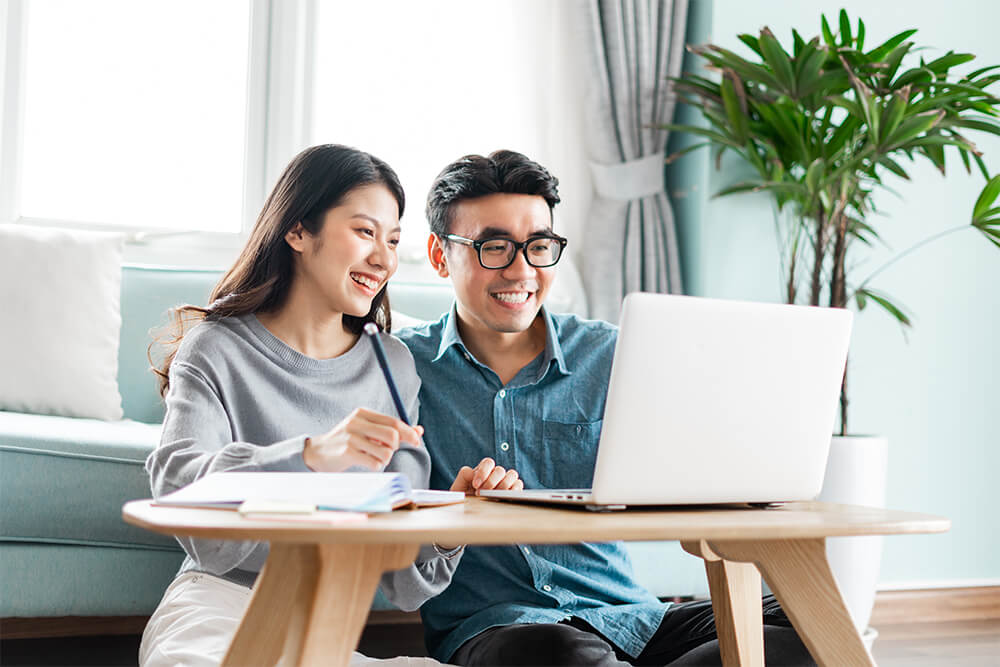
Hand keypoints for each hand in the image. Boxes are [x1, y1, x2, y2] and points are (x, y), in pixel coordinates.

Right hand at [304, 408, 423, 471]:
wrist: (317, 452)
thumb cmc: (347, 441)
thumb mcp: (367, 430)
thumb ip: (391, 430)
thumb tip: (419, 431)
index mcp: (363, 413)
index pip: (394, 422)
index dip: (409, 432)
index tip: (416, 441)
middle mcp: (357, 422)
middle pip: (392, 436)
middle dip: (395, 447)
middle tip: (386, 450)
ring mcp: (351, 437)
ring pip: (386, 452)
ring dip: (384, 458)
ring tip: (372, 457)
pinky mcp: (347, 452)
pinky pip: (375, 463)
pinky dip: (375, 466)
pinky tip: (364, 462)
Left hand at [450, 457, 523, 494]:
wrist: (469, 513)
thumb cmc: (465, 498)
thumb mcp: (458, 487)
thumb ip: (463, 476)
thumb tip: (472, 472)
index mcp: (483, 470)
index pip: (488, 462)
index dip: (483, 472)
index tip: (475, 485)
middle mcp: (496, 474)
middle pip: (500, 470)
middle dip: (491, 482)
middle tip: (481, 493)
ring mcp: (506, 481)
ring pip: (512, 474)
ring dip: (503, 485)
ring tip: (493, 497)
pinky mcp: (514, 490)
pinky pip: (519, 484)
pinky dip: (514, 489)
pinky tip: (504, 497)